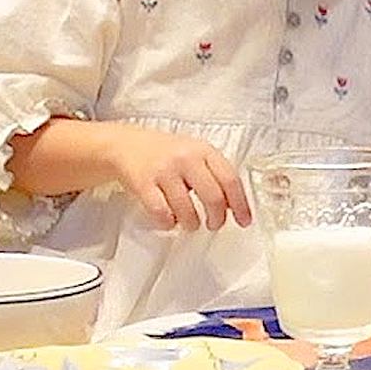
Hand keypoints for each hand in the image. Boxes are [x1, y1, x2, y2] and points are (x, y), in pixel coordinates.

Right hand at [105, 128, 251, 230]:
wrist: (126, 144)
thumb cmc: (166, 153)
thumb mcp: (195, 153)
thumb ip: (214, 173)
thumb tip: (234, 204)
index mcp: (204, 150)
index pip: (230, 179)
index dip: (241, 204)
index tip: (244, 220)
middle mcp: (186, 158)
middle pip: (213, 197)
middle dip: (217, 219)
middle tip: (215, 224)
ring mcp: (164, 170)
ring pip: (187, 209)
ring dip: (192, 223)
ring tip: (191, 223)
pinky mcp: (143, 184)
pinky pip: (162, 213)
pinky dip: (168, 222)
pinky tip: (170, 219)